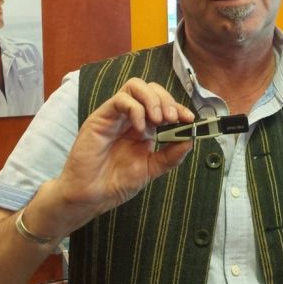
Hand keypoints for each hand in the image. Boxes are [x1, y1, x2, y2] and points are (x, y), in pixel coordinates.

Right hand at [45, 78, 194, 233]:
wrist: (92, 196)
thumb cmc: (116, 183)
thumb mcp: (151, 168)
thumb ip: (171, 155)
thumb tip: (190, 139)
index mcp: (144, 128)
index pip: (163, 105)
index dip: (178, 108)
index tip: (189, 119)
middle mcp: (130, 118)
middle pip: (151, 89)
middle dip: (167, 100)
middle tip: (172, 119)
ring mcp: (115, 116)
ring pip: (135, 86)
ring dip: (152, 99)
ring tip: (158, 119)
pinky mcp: (101, 117)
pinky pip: (120, 100)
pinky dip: (135, 109)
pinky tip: (140, 129)